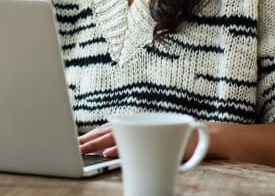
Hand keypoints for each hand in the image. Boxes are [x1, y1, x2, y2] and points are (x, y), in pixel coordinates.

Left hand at [79, 122, 205, 160]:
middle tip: (75, 148)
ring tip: (84, 150)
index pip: (107, 127)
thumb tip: (105, 149)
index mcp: (134, 119)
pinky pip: (134, 145)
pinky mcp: (155, 138)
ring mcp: (146, 127)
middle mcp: (138, 119)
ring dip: (98, 144)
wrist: (200, 137)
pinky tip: (107, 154)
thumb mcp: (146, 140)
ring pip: (117, 136)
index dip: (91, 135)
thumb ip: (128, 142)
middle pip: (108, 130)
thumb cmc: (171, 141)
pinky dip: (119, 149)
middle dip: (89, 140)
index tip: (78, 143)